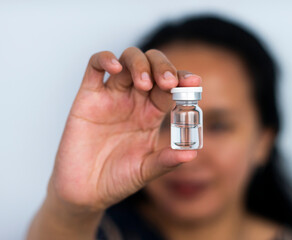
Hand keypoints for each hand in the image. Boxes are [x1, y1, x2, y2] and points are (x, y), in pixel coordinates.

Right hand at [50, 47, 200, 211]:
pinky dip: (105, 59)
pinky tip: (115, 67)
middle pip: (152, 67)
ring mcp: (111, 96)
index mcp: (151, 114)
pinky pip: (95, 67)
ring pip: (127, 61)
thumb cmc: (117, 180)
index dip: (182, 80)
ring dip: (139, 63)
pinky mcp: (88, 96)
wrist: (85, 191)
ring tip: (143, 83)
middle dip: (162, 67)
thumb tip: (192, 154)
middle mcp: (134, 101)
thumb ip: (166, 161)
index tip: (193, 82)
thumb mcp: (146, 171)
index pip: (170, 88)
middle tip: (168, 82)